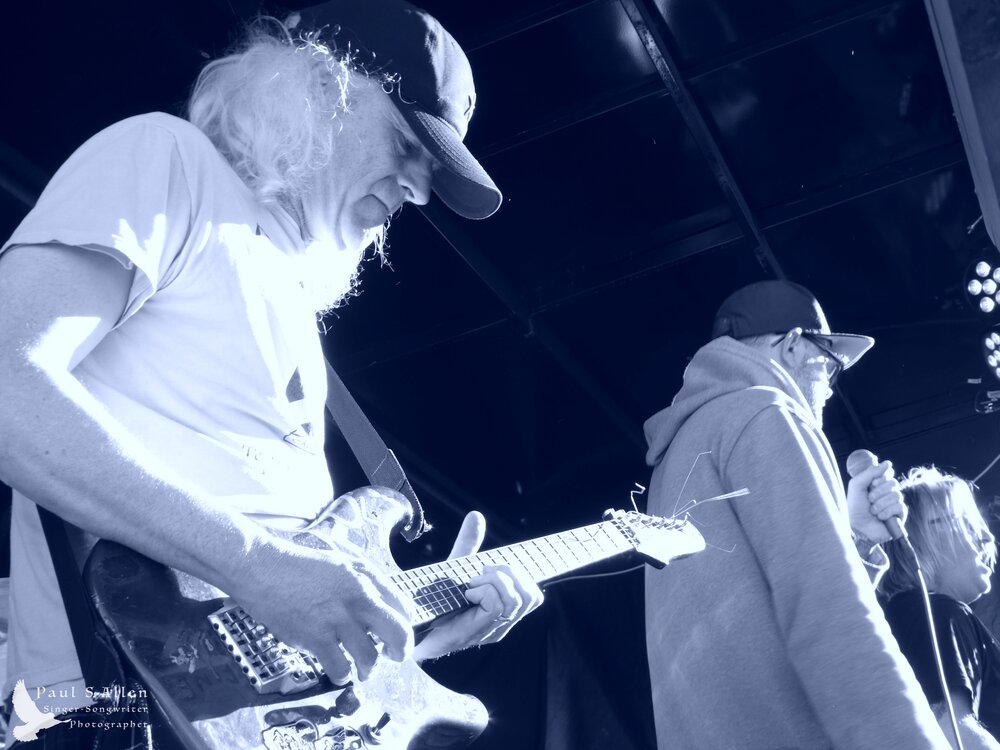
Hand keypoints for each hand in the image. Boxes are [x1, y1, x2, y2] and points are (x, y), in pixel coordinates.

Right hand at [233, 538, 412, 683]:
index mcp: (367, 577)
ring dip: (367, 669)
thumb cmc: (300, 565)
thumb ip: (365, 580)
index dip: (404, 626)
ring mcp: (337, 619)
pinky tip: (338, 671)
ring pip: (370, 658)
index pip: (404, 608)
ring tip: (360, 669)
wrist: (262, 568)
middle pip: (399, 634)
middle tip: (392, 657)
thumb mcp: (342, 560)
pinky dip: (342, 676)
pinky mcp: (315, 637)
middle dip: (400, 652)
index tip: (395, 636)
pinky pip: (340, 669)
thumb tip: (382, 603)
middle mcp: (358, 598)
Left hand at [413, 511, 543, 660]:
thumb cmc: (433, 599)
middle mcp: (501, 624)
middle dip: (510, 574)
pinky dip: (483, 590)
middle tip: (482, 571)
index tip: (510, 563)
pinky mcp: (474, 633)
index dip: (529, 578)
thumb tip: (476, 515)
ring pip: (515, 600)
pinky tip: (466, 592)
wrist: (407, 626)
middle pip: (531, 597)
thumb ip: (468, 545)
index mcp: (502, 611)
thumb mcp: (455, 567)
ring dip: (494, 581)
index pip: (533, 598)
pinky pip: (496, 605)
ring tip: (472, 581)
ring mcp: (489, 631)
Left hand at [846, 459, 905, 544]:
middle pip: (893, 483)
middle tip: (869, 499)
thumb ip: (870, 472)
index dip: (881, 477)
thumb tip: (888, 463)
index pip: (888, 473)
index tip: (871, 483)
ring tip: (873, 510)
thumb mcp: (857, 485)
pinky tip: (880, 516)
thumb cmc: (855, 507)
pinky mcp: (900, 515)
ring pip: (896, 495)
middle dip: (878, 491)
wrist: (856, 527)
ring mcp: (895, 504)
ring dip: (881, 503)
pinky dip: (887, 511)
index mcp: (878, 484)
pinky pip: (900, 506)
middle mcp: (888, 493)